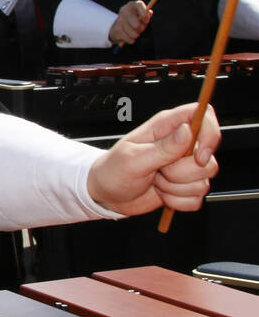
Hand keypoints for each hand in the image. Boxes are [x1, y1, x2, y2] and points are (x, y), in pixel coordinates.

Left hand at [86, 103, 219, 217]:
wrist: (106, 195)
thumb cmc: (113, 170)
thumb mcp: (134, 158)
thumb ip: (163, 147)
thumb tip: (187, 131)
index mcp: (167, 126)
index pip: (204, 115)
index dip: (210, 134)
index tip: (199, 156)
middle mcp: (181, 144)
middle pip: (208, 157)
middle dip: (182, 173)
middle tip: (159, 171)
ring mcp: (184, 167)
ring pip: (203, 181)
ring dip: (176, 188)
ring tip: (155, 180)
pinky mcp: (185, 187)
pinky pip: (196, 199)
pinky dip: (177, 201)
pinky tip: (161, 193)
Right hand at [108, 0, 152, 45]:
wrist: (118, 25)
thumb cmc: (135, 19)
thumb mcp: (142, 15)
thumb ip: (147, 14)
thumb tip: (149, 13)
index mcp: (132, 5)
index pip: (139, 5)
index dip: (144, 14)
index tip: (147, 21)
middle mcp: (124, 11)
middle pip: (136, 25)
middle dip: (141, 29)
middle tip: (141, 29)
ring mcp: (119, 20)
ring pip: (133, 34)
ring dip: (136, 35)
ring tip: (135, 33)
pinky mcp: (116, 30)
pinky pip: (129, 39)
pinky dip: (131, 40)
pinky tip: (129, 36)